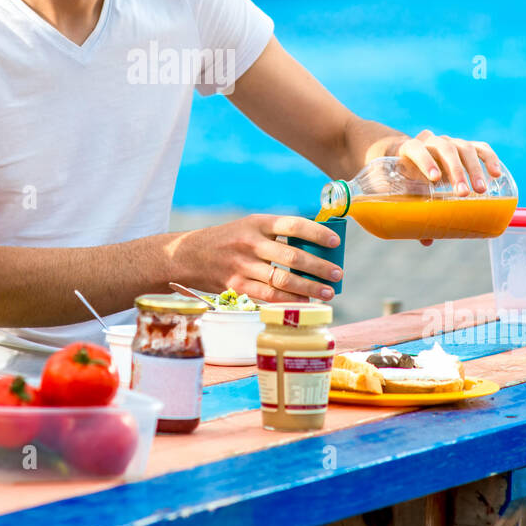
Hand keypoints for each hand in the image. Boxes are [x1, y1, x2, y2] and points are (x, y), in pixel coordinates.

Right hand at [173, 214, 340, 303]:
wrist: (188, 254)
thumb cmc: (227, 240)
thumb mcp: (248, 227)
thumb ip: (275, 235)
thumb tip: (313, 249)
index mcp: (257, 222)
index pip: (293, 224)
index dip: (316, 233)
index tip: (336, 243)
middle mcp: (250, 242)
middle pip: (291, 256)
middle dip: (319, 267)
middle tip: (337, 274)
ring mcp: (242, 265)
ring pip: (282, 280)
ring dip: (308, 288)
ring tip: (327, 293)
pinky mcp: (235, 285)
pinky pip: (267, 296)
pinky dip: (288, 301)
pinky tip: (303, 302)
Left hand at [366, 131, 503, 246]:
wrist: (413, 156)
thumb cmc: (408, 177)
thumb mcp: (406, 190)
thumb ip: (414, 212)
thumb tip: (427, 240)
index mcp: (410, 149)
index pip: (416, 149)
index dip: (425, 161)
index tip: (434, 179)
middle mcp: (432, 142)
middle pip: (445, 149)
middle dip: (455, 171)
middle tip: (463, 193)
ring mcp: (451, 142)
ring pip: (465, 148)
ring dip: (474, 169)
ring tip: (481, 190)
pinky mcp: (467, 146)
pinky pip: (480, 148)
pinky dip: (490, 159)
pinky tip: (496, 174)